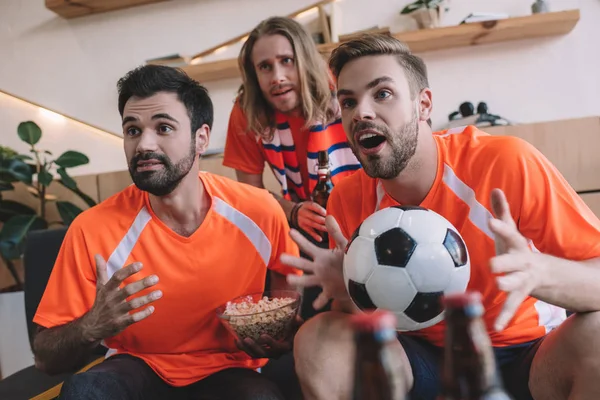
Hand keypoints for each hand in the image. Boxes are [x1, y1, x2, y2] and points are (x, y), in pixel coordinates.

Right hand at [81, 255, 161, 341]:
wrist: (92, 327)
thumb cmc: (100, 303)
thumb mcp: (100, 287)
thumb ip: (101, 271)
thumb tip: (97, 255)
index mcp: (107, 290)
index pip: (117, 277)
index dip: (128, 270)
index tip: (141, 264)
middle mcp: (111, 300)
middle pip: (128, 290)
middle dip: (142, 284)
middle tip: (156, 278)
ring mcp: (116, 312)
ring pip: (133, 304)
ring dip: (147, 298)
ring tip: (159, 293)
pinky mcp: (120, 323)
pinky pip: (133, 318)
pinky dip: (143, 314)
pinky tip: (152, 308)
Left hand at [235, 315, 302, 358]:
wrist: (291, 337)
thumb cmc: (294, 330)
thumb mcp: (298, 326)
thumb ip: (298, 322)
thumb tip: (297, 318)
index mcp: (285, 347)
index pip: (278, 347)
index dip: (270, 343)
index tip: (263, 336)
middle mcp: (276, 353)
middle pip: (264, 353)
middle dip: (254, 347)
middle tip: (246, 339)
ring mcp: (267, 353)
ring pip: (255, 354)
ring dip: (246, 348)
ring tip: (239, 341)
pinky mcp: (261, 351)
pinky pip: (251, 352)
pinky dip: (244, 348)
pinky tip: (237, 340)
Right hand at [281, 215, 348, 309]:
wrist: (362, 277)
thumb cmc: (353, 260)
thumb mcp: (344, 245)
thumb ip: (336, 233)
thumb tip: (328, 216)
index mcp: (322, 257)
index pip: (307, 247)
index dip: (299, 239)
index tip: (290, 230)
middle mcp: (319, 269)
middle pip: (302, 264)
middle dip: (292, 260)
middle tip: (281, 256)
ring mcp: (323, 281)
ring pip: (307, 281)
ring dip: (299, 281)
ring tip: (289, 280)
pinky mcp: (330, 292)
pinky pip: (323, 298)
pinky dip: (319, 302)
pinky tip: (315, 306)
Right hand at [295, 201, 326, 241]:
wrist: (297, 212)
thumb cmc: (310, 208)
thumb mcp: (312, 205)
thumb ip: (320, 209)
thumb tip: (330, 214)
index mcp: (307, 205)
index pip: (313, 206)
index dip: (320, 210)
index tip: (326, 213)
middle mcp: (303, 212)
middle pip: (313, 216)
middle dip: (323, 220)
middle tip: (331, 223)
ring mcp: (302, 220)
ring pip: (312, 224)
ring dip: (321, 228)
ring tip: (329, 230)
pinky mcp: (302, 226)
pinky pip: (309, 231)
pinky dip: (315, 235)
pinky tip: (320, 239)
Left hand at [488, 188, 541, 331]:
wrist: (546, 273)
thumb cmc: (517, 249)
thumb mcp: (511, 232)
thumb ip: (503, 212)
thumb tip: (496, 189)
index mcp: (517, 245)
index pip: (509, 233)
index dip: (500, 226)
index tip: (490, 220)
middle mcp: (523, 262)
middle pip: (515, 261)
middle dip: (505, 262)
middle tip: (493, 264)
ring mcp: (524, 279)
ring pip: (516, 284)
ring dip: (508, 286)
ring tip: (498, 287)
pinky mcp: (521, 294)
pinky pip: (512, 306)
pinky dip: (505, 316)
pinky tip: (496, 327)